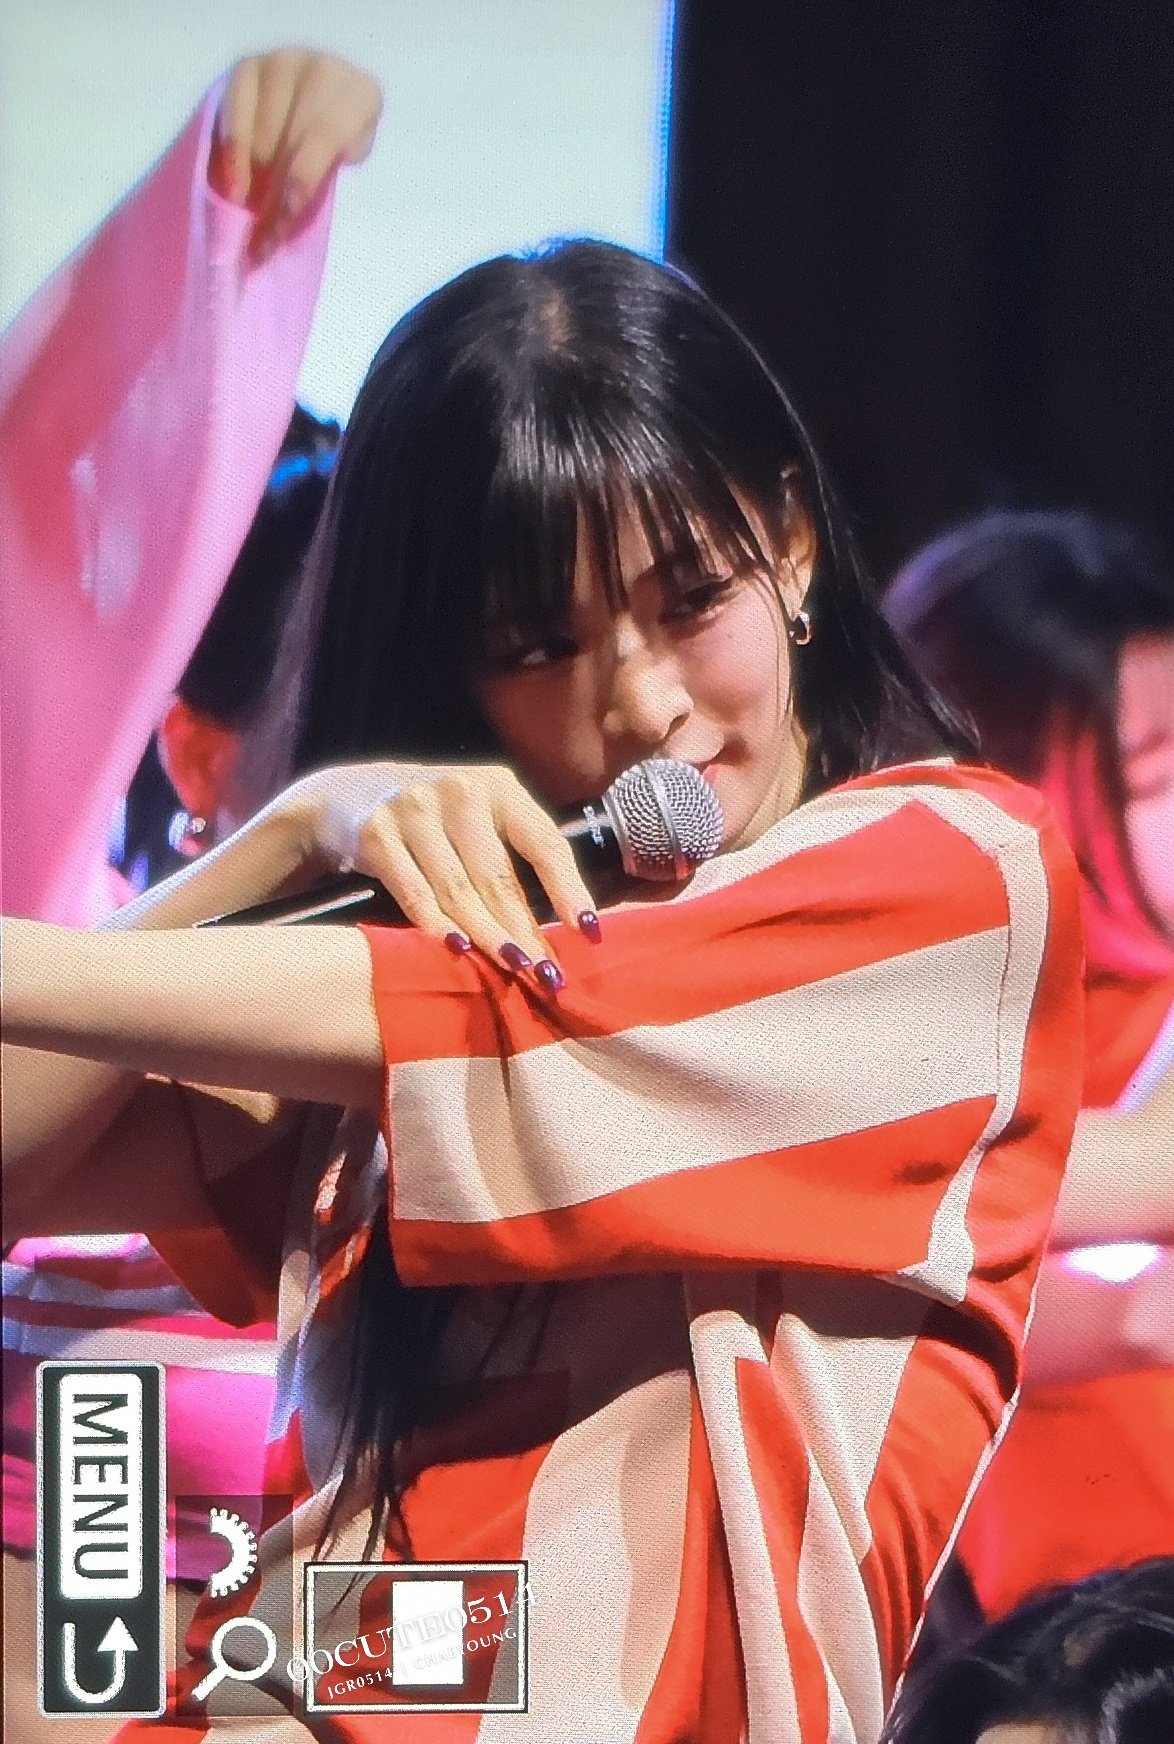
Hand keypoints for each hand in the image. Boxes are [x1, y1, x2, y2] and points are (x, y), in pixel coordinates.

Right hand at [210, 49, 382, 260]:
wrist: (328, 93)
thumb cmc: (344, 133)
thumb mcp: (351, 155)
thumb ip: (329, 171)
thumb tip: (286, 208)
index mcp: (360, 92)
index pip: (323, 139)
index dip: (301, 181)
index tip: (284, 220)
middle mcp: (321, 69)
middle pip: (287, 138)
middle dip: (273, 194)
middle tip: (261, 238)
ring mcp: (281, 63)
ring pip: (261, 131)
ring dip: (253, 178)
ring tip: (249, 213)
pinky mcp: (249, 68)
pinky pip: (233, 113)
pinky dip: (232, 152)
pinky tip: (233, 185)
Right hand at [277, 761, 602, 985]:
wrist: (349, 795)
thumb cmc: (438, 819)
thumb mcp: (481, 816)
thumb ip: (516, 854)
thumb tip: (567, 924)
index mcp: (499, 786)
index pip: (544, 842)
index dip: (569, 889)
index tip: (588, 931)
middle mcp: (459, 791)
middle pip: (498, 874)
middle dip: (525, 929)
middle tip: (546, 974)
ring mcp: (414, 809)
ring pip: (457, 888)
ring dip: (488, 935)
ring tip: (512, 970)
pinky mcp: (376, 833)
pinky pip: (413, 891)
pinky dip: (436, 925)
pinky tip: (459, 951)